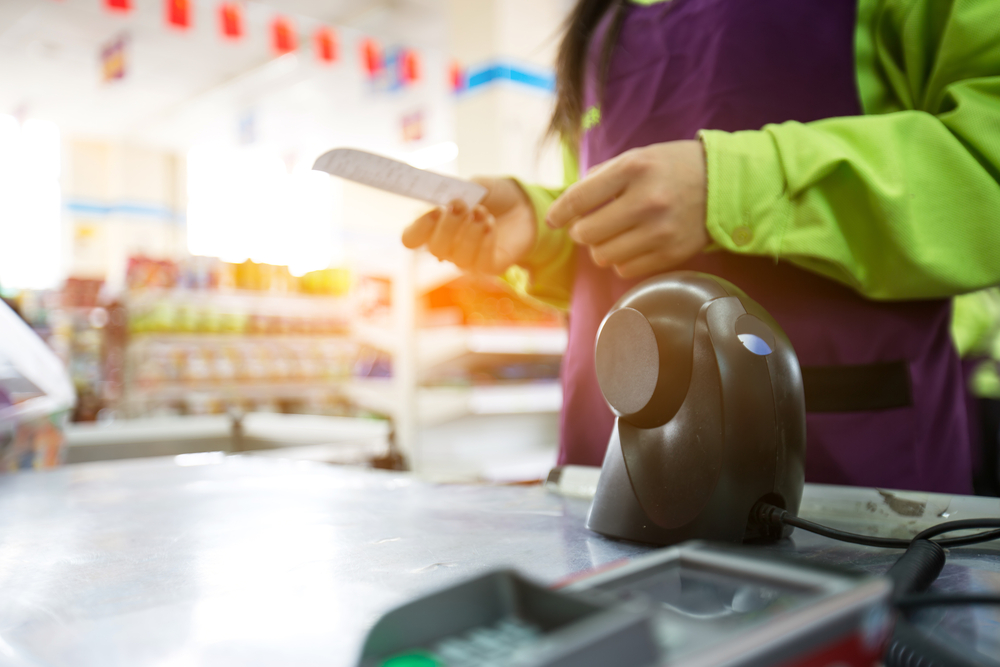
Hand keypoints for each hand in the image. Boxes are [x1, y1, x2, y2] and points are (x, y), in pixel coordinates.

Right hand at [401, 177, 535, 274]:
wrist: (524, 205)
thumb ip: (456, 189)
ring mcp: (467, 260)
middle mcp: (447, 248)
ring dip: (470, 232)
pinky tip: (490, 225)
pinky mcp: (489, 267)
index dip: (419, 228)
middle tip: (461, 204)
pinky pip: (480, 263)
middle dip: (448, 225)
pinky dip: (484, 242)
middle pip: (435, 248)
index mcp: (434, 227)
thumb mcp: (473, 185)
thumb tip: (442, 193)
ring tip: (482, 212)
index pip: (411, 239)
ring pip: (458, 258)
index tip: (436, 209)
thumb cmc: (493, 196)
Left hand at [546, 140, 708, 278]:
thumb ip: (601, 177)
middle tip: (590, 225)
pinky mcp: (672, 254)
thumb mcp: (637, 157)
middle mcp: (647, 200)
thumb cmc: (672, 168)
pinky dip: (621, 261)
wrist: (725, 185)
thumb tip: (566, 206)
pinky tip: (632, 245)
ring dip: (600, 248)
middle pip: (587, 233)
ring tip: (612, 236)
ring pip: (603, 256)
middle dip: (581, 232)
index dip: (559, 212)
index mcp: (634, 169)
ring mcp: (661, 230)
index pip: (579, 198)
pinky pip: (625, 270)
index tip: (553, 219)